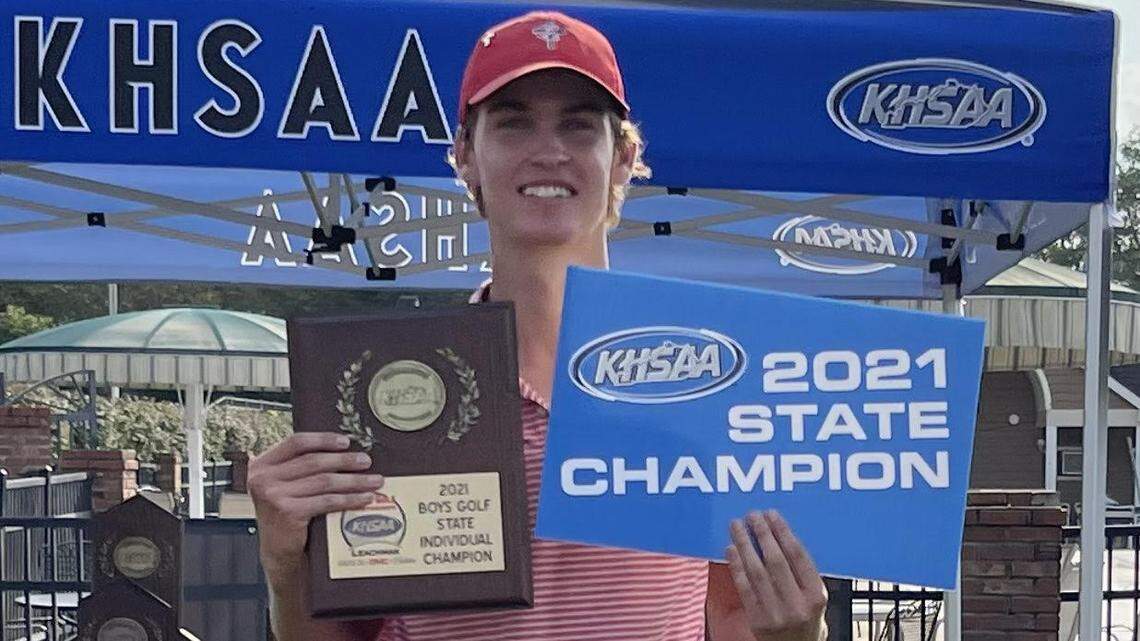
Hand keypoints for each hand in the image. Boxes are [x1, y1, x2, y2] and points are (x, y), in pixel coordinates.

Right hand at [248, 433, 383, 584]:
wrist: (278, 549)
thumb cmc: (287, 512)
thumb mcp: (285, 484)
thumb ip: (300, 466)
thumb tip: (343, 449)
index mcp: (262, 464)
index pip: (296, 443)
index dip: (323, 439)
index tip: (346, 442)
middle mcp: (263, 478)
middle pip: (313, 462)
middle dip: (344, 460)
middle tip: (366, 461)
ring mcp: (274, 496)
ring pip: (324, 481)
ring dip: (353, 480)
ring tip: (374, 480)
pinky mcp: (288, 513)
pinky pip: (327, 501)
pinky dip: (349, 498)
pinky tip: (365, 498)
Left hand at [726, 510, 827, 640]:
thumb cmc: (807, 621)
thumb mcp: (816, 598)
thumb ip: (803, 573)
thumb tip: (780, 536)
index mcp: (816, 596)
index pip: (798, 557)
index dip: (783, 532)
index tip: (772, 515)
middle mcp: (796, 605)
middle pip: (776, 561)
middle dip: (762, 534)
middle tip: (752, 515)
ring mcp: (775, 613)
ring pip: (757, 572)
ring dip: (745, 545)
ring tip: (737, 526)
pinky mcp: (756, 619)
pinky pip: (743, 587)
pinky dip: (736, 566)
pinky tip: (731, 549)